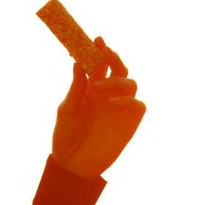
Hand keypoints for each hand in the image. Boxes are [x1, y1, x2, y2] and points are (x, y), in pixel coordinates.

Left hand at [52, 37, 146, 178]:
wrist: (73, 165)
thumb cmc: (66, 137)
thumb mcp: (67, 109)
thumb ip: (76, 88)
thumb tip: (77, 62)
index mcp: (91, 89)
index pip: (99, 65)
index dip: (99, 51)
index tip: (96, 39)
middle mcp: (108, 95)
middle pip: (118, 69)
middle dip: (113, 58)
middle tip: (104, 51)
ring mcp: (120, 108)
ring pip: (130, 83)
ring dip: (116, 81)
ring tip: (97, 88)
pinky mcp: (129, 123)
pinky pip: (138, 106)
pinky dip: (129, 100)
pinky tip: (113, 103)